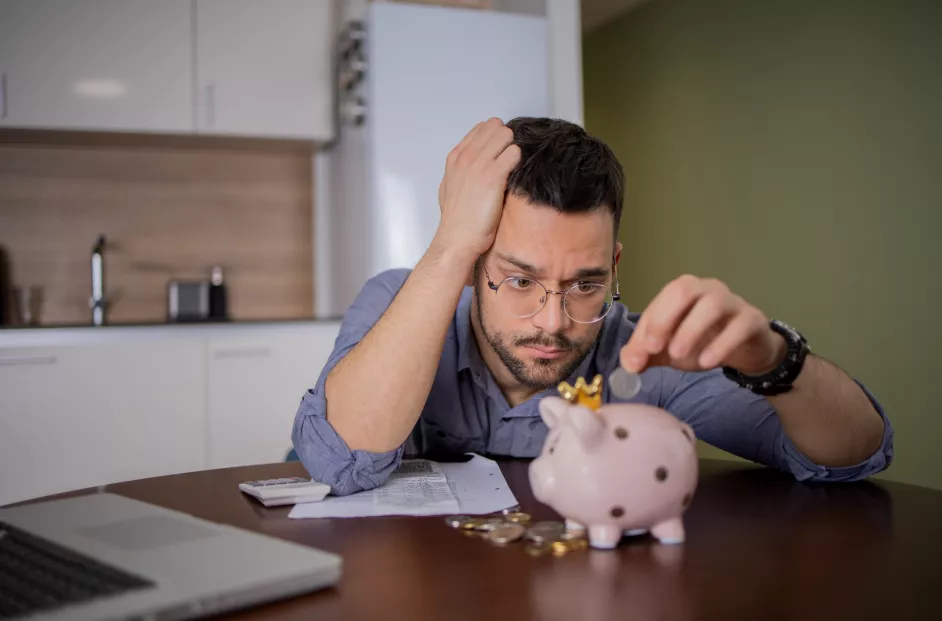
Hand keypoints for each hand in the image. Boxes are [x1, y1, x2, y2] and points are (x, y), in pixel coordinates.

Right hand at [434, 118, 521, 259]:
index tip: (500, 151)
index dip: (494, 137)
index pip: (481, 128)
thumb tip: (471, 166)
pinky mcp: (493, 176)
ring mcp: (479, 164)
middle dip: (506, 139)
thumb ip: (461, 171)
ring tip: (513, 168)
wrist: (458, 238)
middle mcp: (466, 156)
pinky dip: (519, 160)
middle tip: (510, 159)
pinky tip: (516, 175)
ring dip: (513, 148)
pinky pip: (514, 153)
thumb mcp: (450, 186)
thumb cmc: (456, 219)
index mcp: (456, 157)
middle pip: (494, 127)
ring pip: (506, 135)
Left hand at [620, 275, 786, 375]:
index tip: (639, 354)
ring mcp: (733, 302)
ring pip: (713, 304)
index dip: (647, 327)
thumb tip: (628, 364)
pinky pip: (739, 326)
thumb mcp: (669, 349)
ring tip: (678, 355)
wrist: (745, 349)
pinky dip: (721, 344)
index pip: (660, 301)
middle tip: (654, 349)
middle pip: (684, 290)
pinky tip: (707, 362)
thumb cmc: (703, 341)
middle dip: (664, 319)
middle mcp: (707, 289)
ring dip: (690, 330)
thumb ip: (646, 353)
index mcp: (683, 291)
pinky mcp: (753, 320)